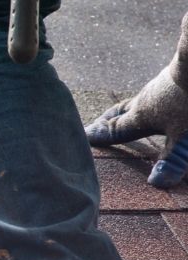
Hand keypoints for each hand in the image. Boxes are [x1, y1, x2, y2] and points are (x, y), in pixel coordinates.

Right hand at [85, 13, 187, 188]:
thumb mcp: (184, 135)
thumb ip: (172, 159)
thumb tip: (156, 183)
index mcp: (141, 116)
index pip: (115, 129)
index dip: (100, 136)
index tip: (83, 137)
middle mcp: (144, 100)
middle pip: (120, 111)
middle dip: (106, 120)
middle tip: (94, 126)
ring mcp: (159, 86)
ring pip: (136, 101)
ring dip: (127, 109)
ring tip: (125, 114)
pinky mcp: (175, 77)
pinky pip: (155, 92)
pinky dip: (149, 100)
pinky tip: (159, 99)